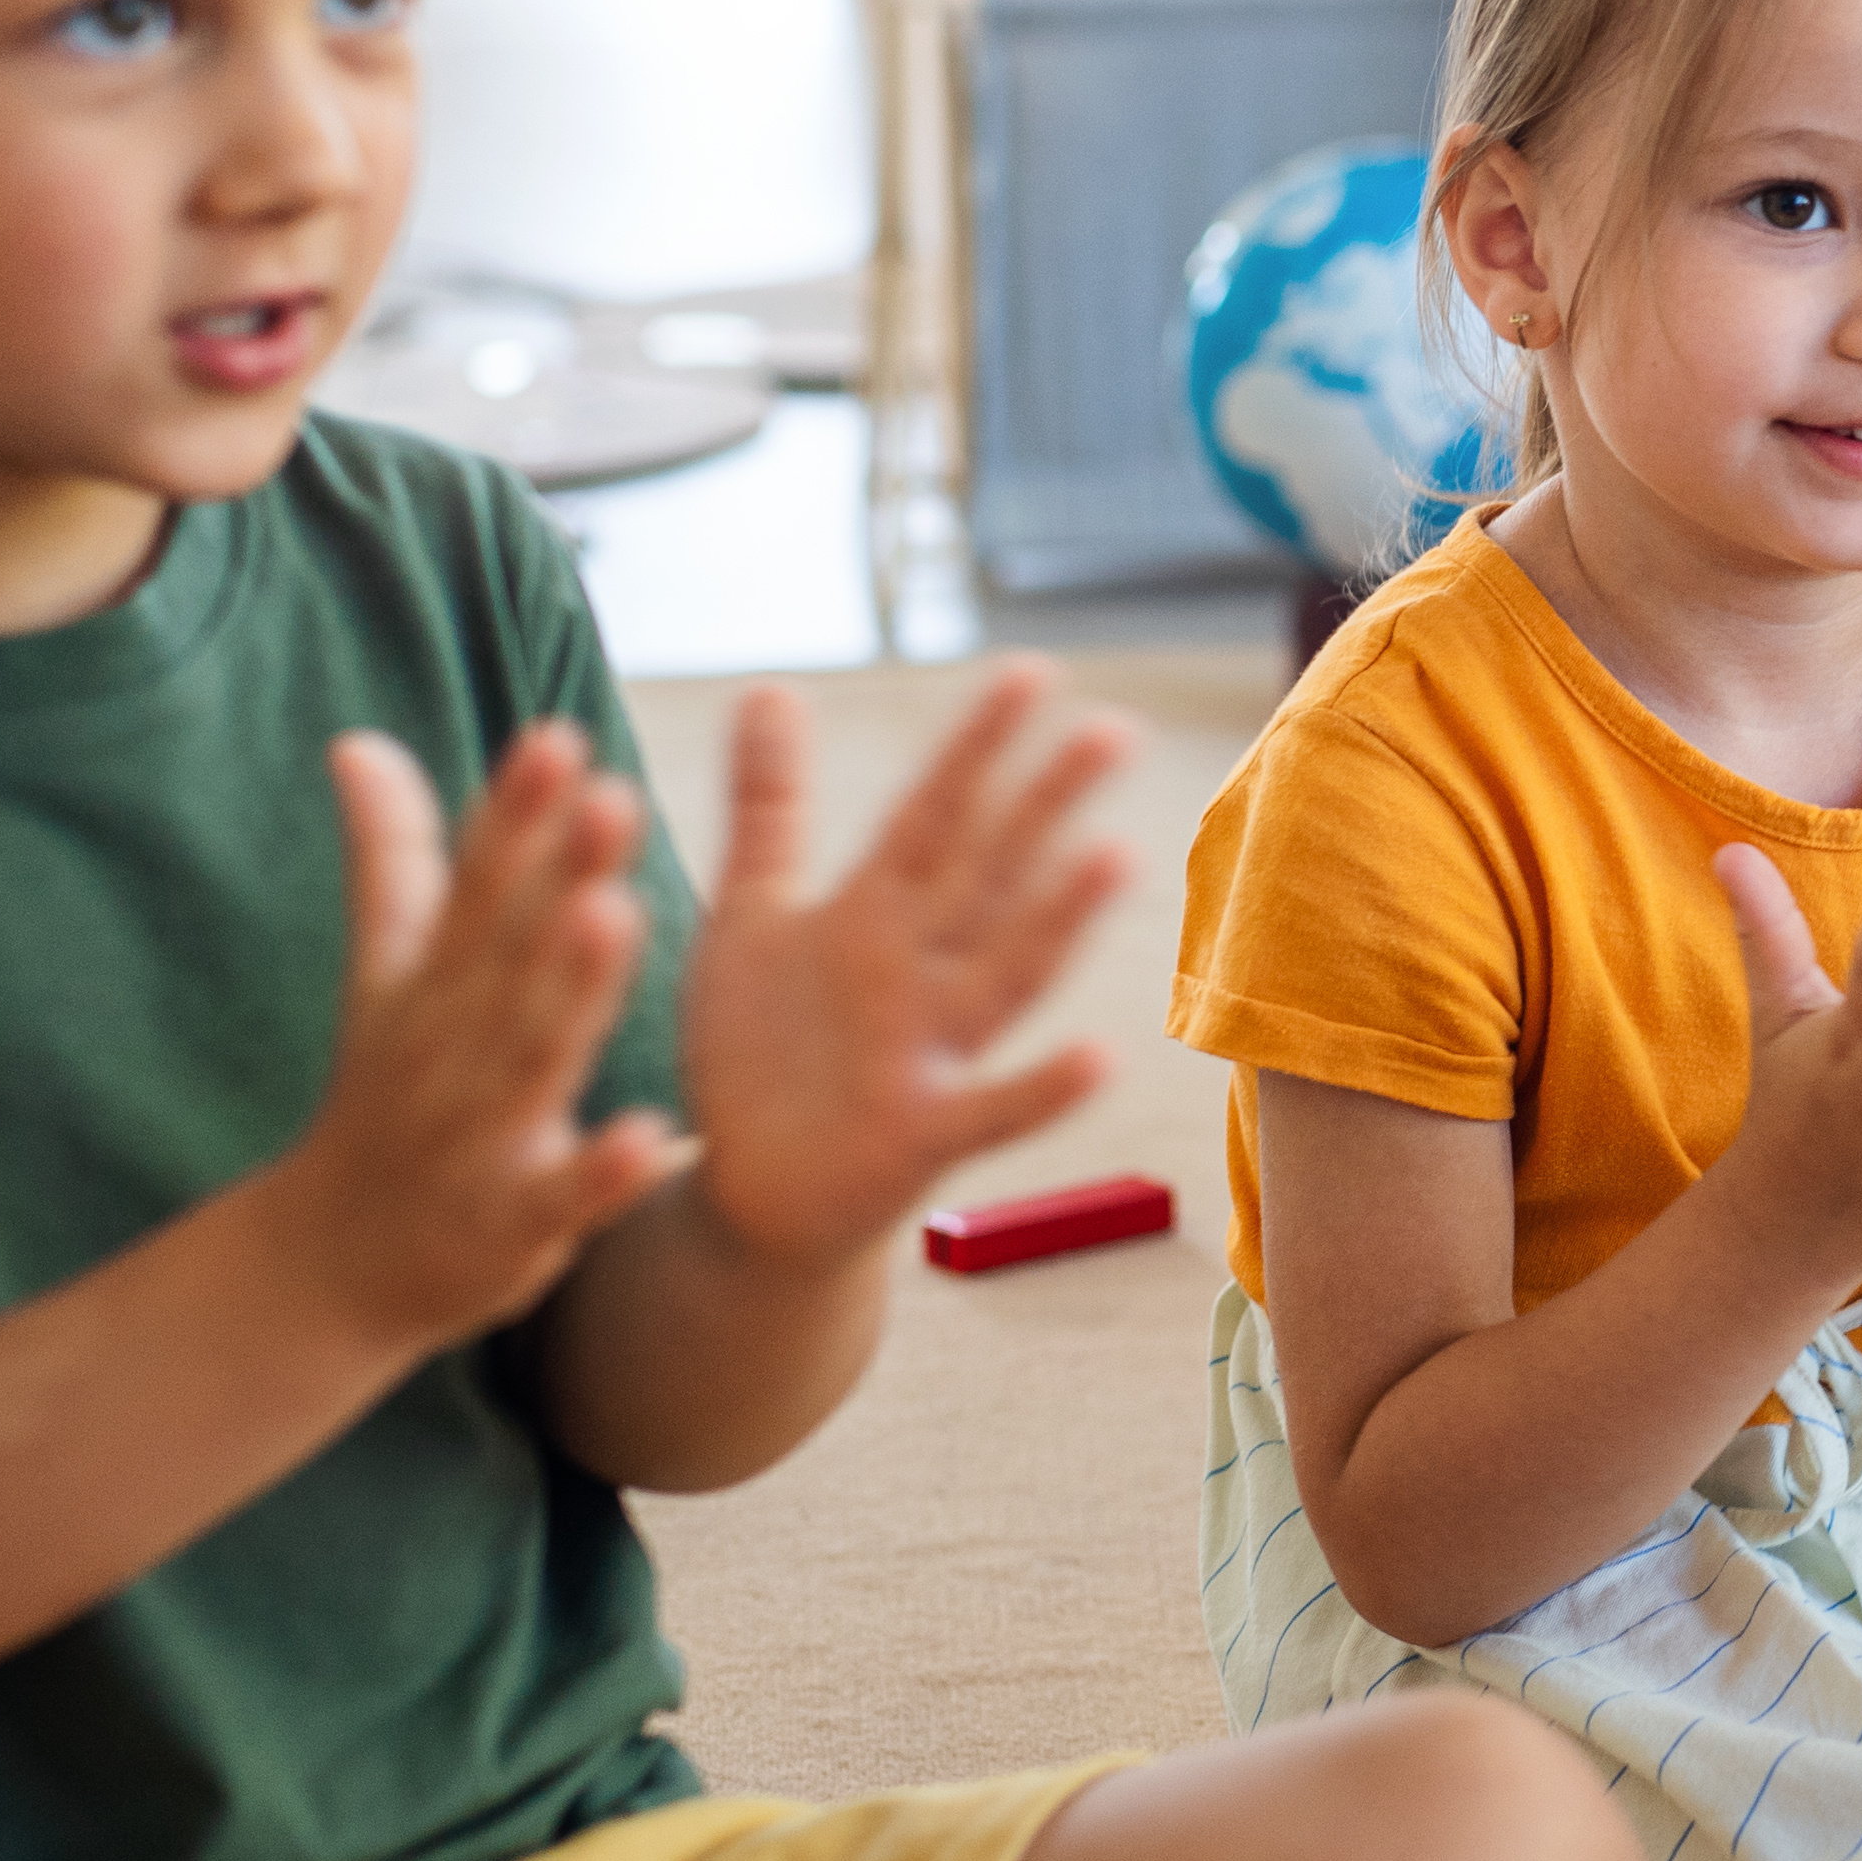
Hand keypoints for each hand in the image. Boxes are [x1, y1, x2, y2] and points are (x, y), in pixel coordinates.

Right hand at [277, 723, 677, 1350]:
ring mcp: (475, 1138)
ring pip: (531, 1057)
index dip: (513, 815)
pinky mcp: (511, 1224)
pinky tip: (654, 1136)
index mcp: (430, 984)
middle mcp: (447, 1050)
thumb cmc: (382, 1098)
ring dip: (571, 992)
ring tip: (615, 915)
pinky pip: (563, 1194)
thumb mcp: (382, 980)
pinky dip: (603, 1171)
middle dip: (557, 877)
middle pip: (508, 954)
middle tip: (612, 797)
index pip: (474, 884)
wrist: (326, 1269)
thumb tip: (358, 739)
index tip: (556, 737)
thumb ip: (392, 861)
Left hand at [680, 665, 1132, 1263]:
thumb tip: (769, 685)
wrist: (746, 1189)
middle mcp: (919, 972)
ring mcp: (929, 1052)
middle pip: (990, 876)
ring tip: (1115, 856)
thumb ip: (771, 805)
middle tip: (1114, 731)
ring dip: (1059, 921)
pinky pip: (991, 1110)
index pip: (936, 814)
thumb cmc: (762, 1049)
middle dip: (1046, 805)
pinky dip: (1042, 1088)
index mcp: (876, 913)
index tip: (1031, 671)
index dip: (977, 747)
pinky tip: (1098, 1057)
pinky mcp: (922, 1136)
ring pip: (1006, 973)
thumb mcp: (753, 914)